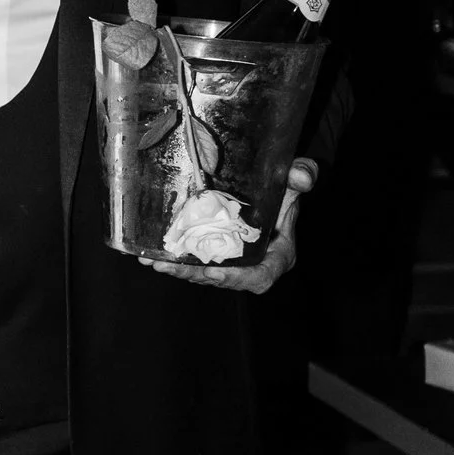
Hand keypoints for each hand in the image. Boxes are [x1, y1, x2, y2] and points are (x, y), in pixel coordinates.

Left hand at [144, 155, 315, 293]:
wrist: (272, 185)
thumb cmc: (286, 185)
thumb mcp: (295, 180)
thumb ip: (303, 176)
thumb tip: (302, 176)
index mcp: (277, 256)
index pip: (260, 276)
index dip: (237, 278)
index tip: (214, 272)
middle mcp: (253, 264)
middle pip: (223, 279)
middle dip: (195, 275)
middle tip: (168, 266)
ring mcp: (233, 261)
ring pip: (205, 273)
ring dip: (179, 270)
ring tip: (154, 260)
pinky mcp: (216, 253)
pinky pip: (196, 262)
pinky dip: (176, 259)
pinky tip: (150, 253)